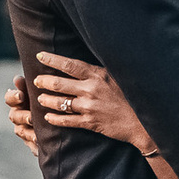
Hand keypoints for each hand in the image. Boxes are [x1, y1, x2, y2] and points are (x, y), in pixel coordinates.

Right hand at [3, 73, 49, 162]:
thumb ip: (30, 85)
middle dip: (23, 116)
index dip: (13, 97)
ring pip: (21, 132)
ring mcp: (24, 130)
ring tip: (37, 135)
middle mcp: (18, 115)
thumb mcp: (43, 91)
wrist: (62, 118)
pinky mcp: (33, 143)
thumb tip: (17, 79)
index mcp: (18, 101)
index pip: (9, 98)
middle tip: (31, 117)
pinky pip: (32, 146)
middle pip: (14, 116)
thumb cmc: (50, 97)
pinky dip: (36, 146)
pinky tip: (42, 145)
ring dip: (29, 133)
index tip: (21, 95)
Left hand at [31, 53, 152, 152]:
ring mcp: (89, 107)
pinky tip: (47, 117)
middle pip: (59, 83)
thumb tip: (84, 61)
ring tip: (40, 98)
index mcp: (97, 75)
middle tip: (36, 80)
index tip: (40, 55)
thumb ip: (99, 71)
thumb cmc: (132, 96)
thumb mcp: (117, 76)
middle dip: (43, 81)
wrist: (142, 121)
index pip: (68, 64)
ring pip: (60, 103)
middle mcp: (91, 89)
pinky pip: (67, 121)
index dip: (51, 59)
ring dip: (46, 100)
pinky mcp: (90, 122)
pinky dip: (55, 119)